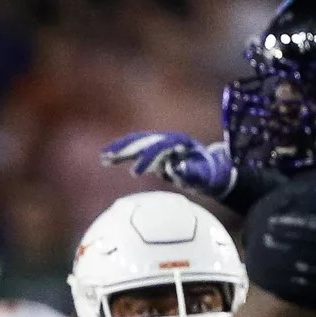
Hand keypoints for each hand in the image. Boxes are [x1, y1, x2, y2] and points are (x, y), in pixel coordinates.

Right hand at [99, 131, 234, 198]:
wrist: (212, 169)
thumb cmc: (209, 174)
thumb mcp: (203, 175)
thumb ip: (191, 172)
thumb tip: (176, 167)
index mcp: (180, 143)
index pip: (159, 148)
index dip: (147, 159)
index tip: (135, 173)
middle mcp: (168, 141)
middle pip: (144, 141)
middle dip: (126, 148)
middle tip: (108, 156)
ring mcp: (161, 146)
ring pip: (137, 144)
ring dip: (120, 149)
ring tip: (103, 157)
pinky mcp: (155, 153)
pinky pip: (136, 151)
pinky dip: (122, 154)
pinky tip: (107, 159)